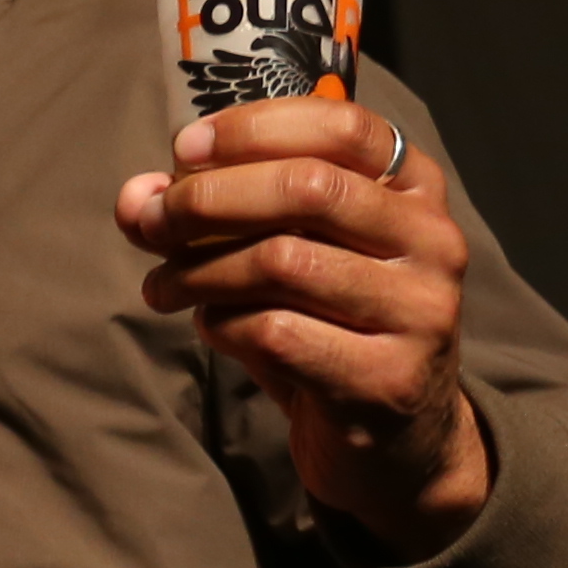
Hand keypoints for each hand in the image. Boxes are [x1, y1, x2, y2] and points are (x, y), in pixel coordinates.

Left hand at [115, 93, 487, 554]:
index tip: (185, 150)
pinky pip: (276, 333)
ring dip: (200, 271)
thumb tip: (136, 198)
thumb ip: (213, 214)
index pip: (342, 126)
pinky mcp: (387, 379)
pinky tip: (213, 326)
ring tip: (163, 287)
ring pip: (282, 262)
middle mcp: (431, 241)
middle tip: (152, 223)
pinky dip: (223, 325)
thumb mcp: (281, 252)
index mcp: (414, 188)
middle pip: (307, 188)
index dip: (253, 129)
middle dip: (210, 199)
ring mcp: (418, 312)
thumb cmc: (328, 325)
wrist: (394, 441)